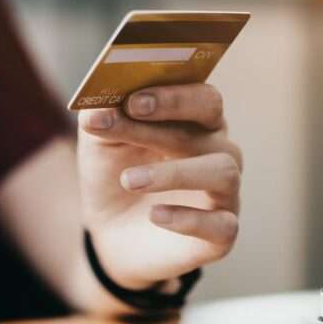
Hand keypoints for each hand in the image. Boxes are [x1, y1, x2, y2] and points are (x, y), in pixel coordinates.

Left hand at [78, 83, 240, 290]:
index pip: (198, 92)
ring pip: (221, 171)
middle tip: (132, 112)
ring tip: (130, 180)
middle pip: (212, 116)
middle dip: (172, 110)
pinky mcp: (222, 231)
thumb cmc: (114, 173)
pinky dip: (187, 219)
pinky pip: (220, 224)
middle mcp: (218, 147)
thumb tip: (96, 103)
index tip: (133, 98)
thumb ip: (102, 115)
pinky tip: (155, 215)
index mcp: (194, 118)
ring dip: (174, 172)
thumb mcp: (101, 142)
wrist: (110, 231)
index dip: (170, 92)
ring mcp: (225, 190)